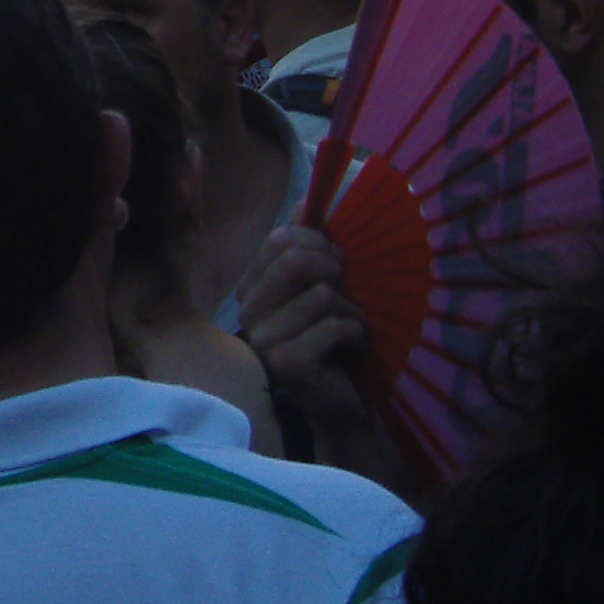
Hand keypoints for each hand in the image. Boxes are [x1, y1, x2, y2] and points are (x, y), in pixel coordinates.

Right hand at [236, 225, 361, 397]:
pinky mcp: (285, 364)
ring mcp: (263, 339)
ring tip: (352, 328)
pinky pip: (331, 327)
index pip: (279, 240)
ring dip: (351, 310)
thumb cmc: (332, 339)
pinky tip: (353, 347)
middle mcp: (249, 311)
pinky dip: (355, 333)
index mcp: (252, 287)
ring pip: (321, 295)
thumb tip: (306, 202)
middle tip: (349, 291)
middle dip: (334, 269)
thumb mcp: (323, 285)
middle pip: (294, 261)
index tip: (337, 262)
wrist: (341, 400)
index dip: (318, 242)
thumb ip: (310, 246)